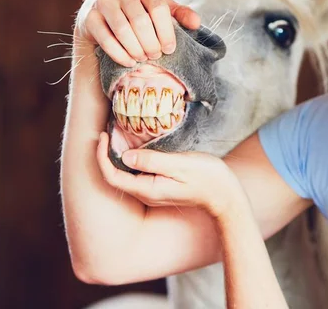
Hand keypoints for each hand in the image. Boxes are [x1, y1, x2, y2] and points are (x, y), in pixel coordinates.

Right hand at [74, 0, 200, 67]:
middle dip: (150, 44)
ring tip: (142, 59)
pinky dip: (119, 54)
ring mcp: (103, 1)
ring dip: (135, 49)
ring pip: (122, 30)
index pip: (158, 8)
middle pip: (140, 21)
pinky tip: (129, 62)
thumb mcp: (163, 11)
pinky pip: (105, 38)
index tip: (169, 49)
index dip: (166, 32)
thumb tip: (196, 23)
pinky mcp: (89, 17)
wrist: (104, 16)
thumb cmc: (142, 14)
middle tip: (155, 56)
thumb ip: (181, 15)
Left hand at [96, 132, 246, 217]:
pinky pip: (139, 174)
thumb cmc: (206, 178)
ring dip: (119, 157)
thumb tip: (125, 156)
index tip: (104, 136)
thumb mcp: (179, 165)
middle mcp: (147, 194)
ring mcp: (154, 192)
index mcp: (148, 190)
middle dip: (106, 155)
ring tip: (118, 136)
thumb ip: (151, 161)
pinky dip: (132, 160)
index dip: (102, 157)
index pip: (113, 176)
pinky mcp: (161, 187)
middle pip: (116, 177)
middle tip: (107, 133)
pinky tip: (137, 146)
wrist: (225, 195)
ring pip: (127, 176)